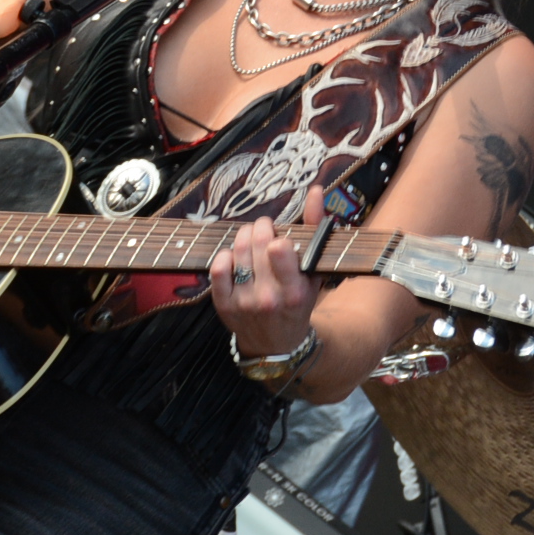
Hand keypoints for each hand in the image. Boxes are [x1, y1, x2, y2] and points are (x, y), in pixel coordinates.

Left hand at [209, 189, 324, 356]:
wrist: (277, 344)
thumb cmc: (299, 303)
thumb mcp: (315, 272)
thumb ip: (316, 228)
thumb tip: (315, 191)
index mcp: (294, 291)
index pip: (278, 252)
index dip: (275, 235)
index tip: (278, 236)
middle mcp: (268, 298)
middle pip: (255, 244)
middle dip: (260, 227)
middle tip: (264, 229)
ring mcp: (244, 302)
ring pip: (236, 251)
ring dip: (244, 236)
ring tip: (251, 239)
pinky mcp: (224, 305)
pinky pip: (217, 268)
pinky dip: (224, 254)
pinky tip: (234, 256)